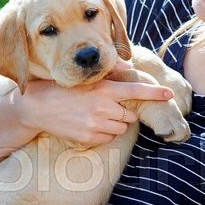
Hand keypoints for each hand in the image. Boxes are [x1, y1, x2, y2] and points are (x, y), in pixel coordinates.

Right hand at [14, 61, 173, 146]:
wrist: (36, 107)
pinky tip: (88, 125)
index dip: (155, 93)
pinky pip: (108, 138)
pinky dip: (104, 133)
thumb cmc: (62, 88)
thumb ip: (109, 73)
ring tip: (94, 115)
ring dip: (114, 124)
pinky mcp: (87, 138)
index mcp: (103, 89)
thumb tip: (129, 66)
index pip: (136, 91)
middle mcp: (102, 107)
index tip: (169, 94)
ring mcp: (95, 124)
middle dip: (123, 112)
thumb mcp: (85, 77)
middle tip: (105, 106)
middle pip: (129, 115)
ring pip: (120, 128)